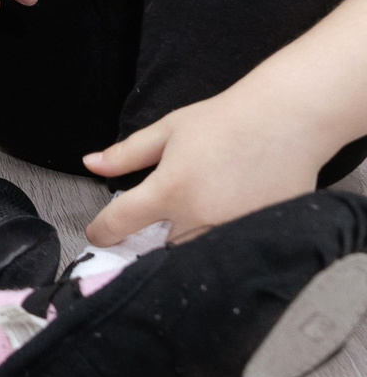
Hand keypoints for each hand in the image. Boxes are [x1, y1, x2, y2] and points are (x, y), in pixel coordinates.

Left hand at [85, 89, 333, 244]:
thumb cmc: (224, 121)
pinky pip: (229, 255)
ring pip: (194, 255)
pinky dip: (218, 250)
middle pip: (160, 248)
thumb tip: (90, 164)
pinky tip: (217, 233)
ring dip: (184, 248)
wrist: (287, 122)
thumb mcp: (167, 130)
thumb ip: (126, 154)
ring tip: (183, 232)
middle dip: (149, 244)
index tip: (97, 235)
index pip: (120, 223)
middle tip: (148, 233)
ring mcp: (232, 232)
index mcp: (169, 191)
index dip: (101, 232)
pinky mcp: (261, 238)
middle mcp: (198, 218)